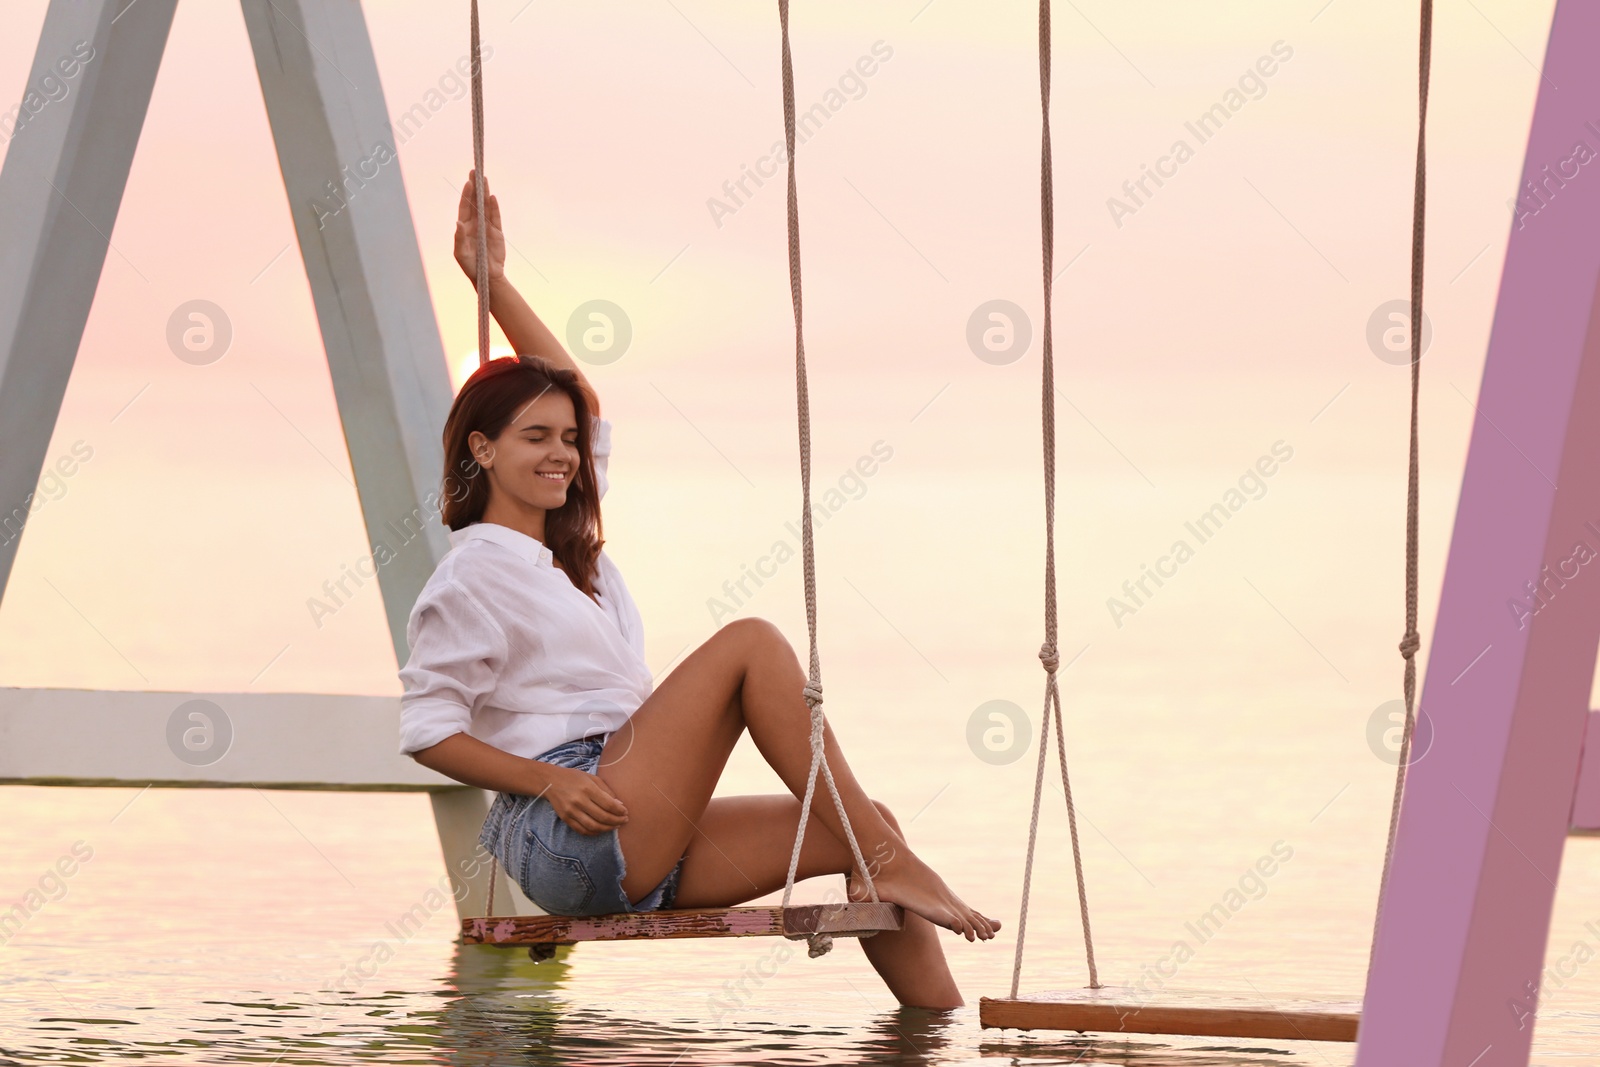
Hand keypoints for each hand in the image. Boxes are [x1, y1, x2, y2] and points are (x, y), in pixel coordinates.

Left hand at [454, 168, 505, 287]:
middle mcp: (475, 224)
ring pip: (485, 206)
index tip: (468, 182)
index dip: (466, 194)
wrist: (487, 277)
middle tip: (475, 171)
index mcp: (464, 227)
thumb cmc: (470, 266)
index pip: (464, 207)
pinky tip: (493, 197)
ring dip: (485, 193)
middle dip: (475, 187)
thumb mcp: (461, 253)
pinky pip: (496, 217)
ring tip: (484, 178)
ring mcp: (486, 227)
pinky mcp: (497, 232)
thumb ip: (459, 238)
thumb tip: (458, 222)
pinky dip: (494, 207)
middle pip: (475, 202)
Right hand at [538, 764, 629, 835]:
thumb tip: (619, 805)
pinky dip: (594, 832)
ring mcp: (571, 811)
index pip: (608, 804)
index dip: (619, 811)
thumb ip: (606, 791)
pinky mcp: (565, 819)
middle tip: (624, 820)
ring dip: (607, 829)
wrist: (550, 782)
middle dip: (616, 821)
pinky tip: (602, 829)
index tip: (626, 812)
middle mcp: (579, 801)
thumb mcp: (592, 778)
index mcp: (587, 788)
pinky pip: (582, 830)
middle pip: (602, 817)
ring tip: (615, 826)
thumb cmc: (574, 778)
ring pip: (593, 826)